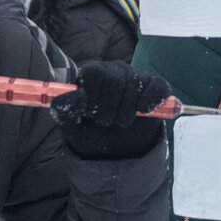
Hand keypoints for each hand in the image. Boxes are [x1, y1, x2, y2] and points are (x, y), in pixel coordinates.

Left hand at [50, 60, 169, 159]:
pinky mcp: (155, 87)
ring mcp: (136, 76)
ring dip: (127, 112)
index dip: (92, 96)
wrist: (114, 150)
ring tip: (121, 123)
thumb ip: (64, 108)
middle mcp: (114, 70)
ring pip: (135, 84)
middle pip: (115, 79)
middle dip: (109, 108)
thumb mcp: (70, 124)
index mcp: (92, 73)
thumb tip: (78, 94)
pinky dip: (151, 100)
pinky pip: (157, 86)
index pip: (93, 72)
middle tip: (106, 122)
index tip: (90, 114)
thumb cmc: (90, 131)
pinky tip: (144, 111)